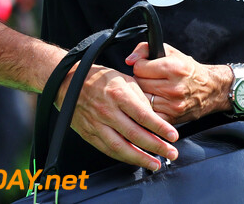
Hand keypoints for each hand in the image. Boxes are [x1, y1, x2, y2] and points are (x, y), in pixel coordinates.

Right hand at [57, 64, 178, 170]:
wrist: (69, 83)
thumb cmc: (101, 79)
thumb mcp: (126, 80)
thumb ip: (141, 99)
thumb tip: (154, 118)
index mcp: (119, 95)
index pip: (143, 115)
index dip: (160, 128)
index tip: (173, 136)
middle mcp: (107, 111)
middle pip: (134, 134)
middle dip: (155, 147)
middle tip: (171, 153)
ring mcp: (96, 125)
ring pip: (120, 147)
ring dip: (140, 158)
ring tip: (155, 163)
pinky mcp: (88, 134)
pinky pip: (107, 150)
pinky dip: (123, 157)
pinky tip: (135, 160)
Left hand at [127, 42, 228, 124]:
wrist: (212, 90)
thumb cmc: (189, 70)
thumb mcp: (171, 53)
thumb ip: (146, 49)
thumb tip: (129, 60)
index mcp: (174, 68)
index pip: (139, 68)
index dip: (141, 67)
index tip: (147, 68)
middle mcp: (174, 87)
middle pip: (139, 84)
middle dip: (141, 81)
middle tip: (150, 80)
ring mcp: (173, 105)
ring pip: (141, 100)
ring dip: (143, 95)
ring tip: (152, 91)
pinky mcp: (171, 118)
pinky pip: (148, 114)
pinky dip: (147, 109)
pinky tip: (154, 103)